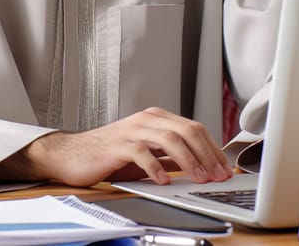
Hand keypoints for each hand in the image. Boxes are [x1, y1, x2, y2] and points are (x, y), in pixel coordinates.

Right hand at [0, 107, 232, 186]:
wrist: (73, 154)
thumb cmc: (110, 154)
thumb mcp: (146, 153)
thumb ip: (170, 156)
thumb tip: (200, 166)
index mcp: (156, 119)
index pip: (193, 128)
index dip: (212, 148)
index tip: (225, 168)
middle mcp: (146, 120)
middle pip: (186, 130)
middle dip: (207, 153)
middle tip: (218, 175)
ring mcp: (132, 130)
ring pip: (168, 138)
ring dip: (188, 160)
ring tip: (198, 178)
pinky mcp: (118, 145)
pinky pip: (141, 152)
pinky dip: (156, 166)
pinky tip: (164, 180)